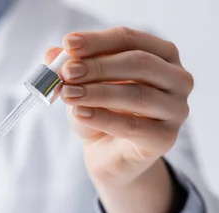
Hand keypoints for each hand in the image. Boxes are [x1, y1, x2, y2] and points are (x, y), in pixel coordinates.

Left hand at [46, 28, 193, 212]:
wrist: (106, 155)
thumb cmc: (100, 112)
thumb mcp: (82, 86)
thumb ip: (72, 68)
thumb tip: (52, 54)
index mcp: (162, 54)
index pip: (129, 39)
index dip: (97, 41)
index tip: (68, 44)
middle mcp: (177, 78)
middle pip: (138, 63)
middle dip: (97, 67)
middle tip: (67, 72)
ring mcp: (176, 109)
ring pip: (136, 94)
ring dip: (97, 93)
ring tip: (67, 94)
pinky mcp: (165, 138)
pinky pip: (132, 126)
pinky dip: (103, 118)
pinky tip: (79, 113)